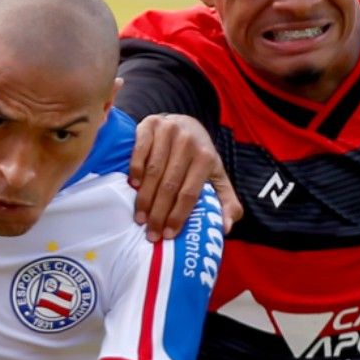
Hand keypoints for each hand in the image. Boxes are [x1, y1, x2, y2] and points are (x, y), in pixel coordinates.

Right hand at [129, 114, 241, 241]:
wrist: (185, 124)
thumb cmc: (199, 157)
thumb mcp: (217, 177)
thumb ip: (227, 202)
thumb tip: (226, 228)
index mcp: (206, 158)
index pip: (190, 193)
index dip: (178, 216)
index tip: (168, 235)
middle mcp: (189, 142)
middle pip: (170, 185)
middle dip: (159, 213)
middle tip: (151, 233)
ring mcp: (169, 131)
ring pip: (153, 171)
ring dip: (145, 198)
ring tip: (140, 217)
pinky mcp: (150, 124)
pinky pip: (140, 150)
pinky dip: (136, 169)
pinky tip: (133, 186)